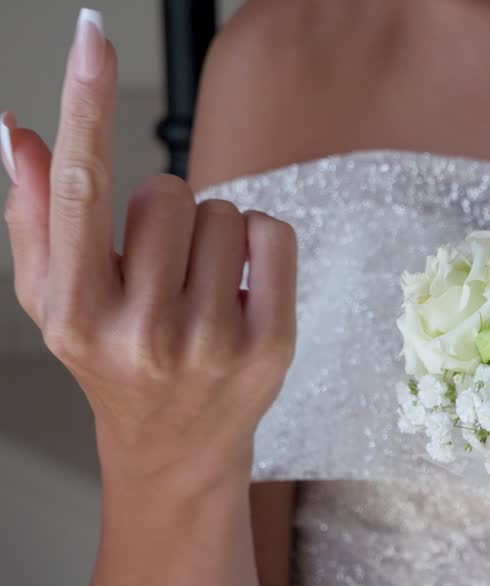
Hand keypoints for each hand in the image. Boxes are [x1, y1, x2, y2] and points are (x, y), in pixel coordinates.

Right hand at [3, 12, 296, 484]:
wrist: (175, 448)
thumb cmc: (112, 362)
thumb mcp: (55, 300)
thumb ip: (34, 216)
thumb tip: (16, 132)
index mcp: (77, 311)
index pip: (80, 188)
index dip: (86, 103)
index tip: (92, 36)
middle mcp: (140, 329)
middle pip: (166, 190)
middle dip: (164, 213)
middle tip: (159, 268)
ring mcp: (210, 340)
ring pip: (221, 210)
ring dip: (211, 233)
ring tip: (196, 285)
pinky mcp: (269, 345)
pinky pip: (272, 233)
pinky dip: (258, 243)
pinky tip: (239, 286)